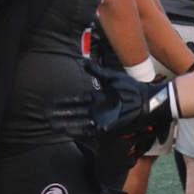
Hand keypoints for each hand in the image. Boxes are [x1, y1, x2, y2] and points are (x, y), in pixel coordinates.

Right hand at [48, 61, 174, 138]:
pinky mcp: (106, 127)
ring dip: (65, 123)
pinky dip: (77, 129)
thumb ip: (98, 72)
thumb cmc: (132, 89)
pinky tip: (66, 130)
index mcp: (98, 98)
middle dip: (61, 114)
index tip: (53, 102)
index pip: (78, 101)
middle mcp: (97, 109)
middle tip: (46, 115)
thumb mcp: (112, 77)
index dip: (66, 102)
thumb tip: (84, 64)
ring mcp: (101, 118)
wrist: (147, 101)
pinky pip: (88, 130)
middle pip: (74, 113)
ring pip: (78, 122)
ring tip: (51, 124)